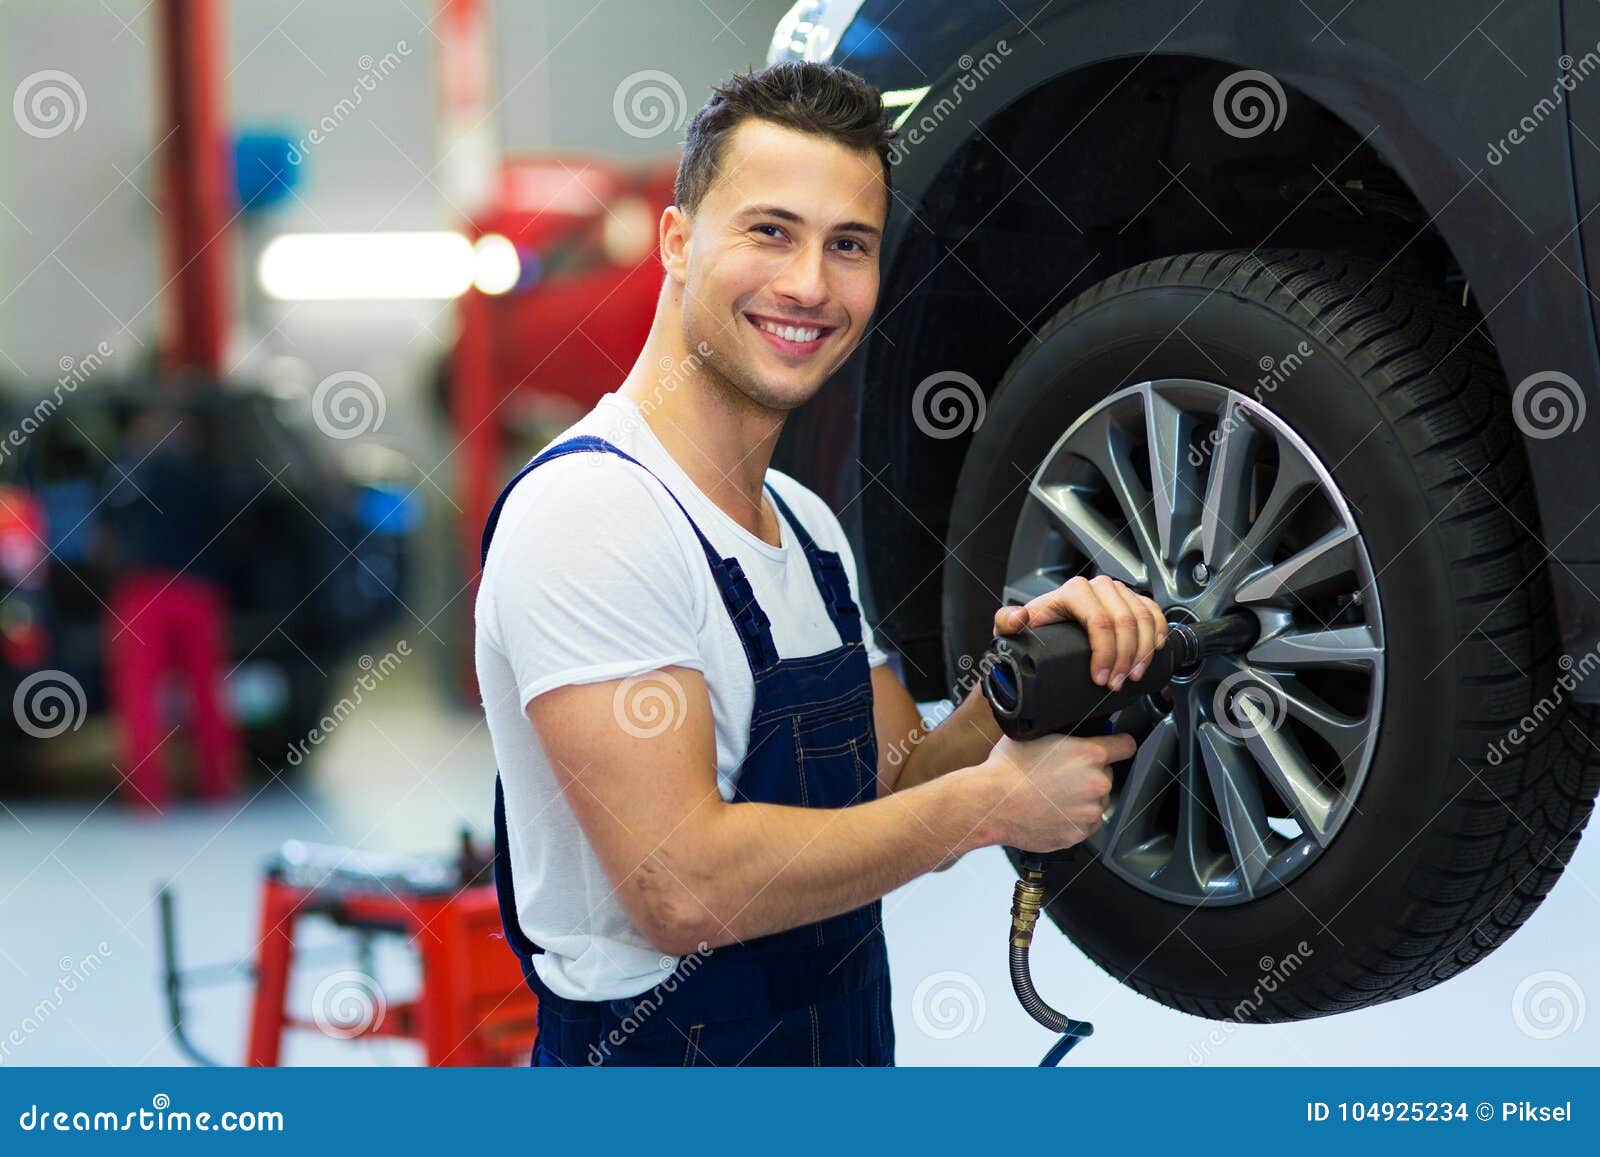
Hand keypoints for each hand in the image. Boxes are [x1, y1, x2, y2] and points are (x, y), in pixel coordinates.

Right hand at [980, 731, 1136, 851]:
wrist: (990, 804)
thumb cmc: (1006, 770)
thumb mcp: (1035, 735)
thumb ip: (1064, 735)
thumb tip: (1073, 733)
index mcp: (1089, 754)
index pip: (1126, 745)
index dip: (1118, 744)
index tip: (1116, 747)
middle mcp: (1095, 783)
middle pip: (1107, 775)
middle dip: (1090, 774)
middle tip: (1063, 775)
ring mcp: (1089, 811)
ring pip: (1097, 801)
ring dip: (1083, 798)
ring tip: (1054, 795)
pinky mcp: (1078, 834)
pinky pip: (1086, 824)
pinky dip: (1074, 818)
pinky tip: (1052, 810)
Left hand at [994, 574, 1168, 691]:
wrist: (1045, 635)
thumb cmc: (1032, 633)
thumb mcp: (1012, 629)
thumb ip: (1006, 622)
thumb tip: (1020, 616)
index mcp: (1073, 592)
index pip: (1100, 621)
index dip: (1106, 653)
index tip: (1102, 679)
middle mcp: (1098, 587)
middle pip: (1126, 622)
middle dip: (1126, 658)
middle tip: (1117, 684)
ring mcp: (1117, 593)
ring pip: (1144, 619)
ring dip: (1144, 652)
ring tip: (1133, 676)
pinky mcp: (1132, 600)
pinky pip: (1154, 613)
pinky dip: (1158, 634)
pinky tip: (1154, 652)